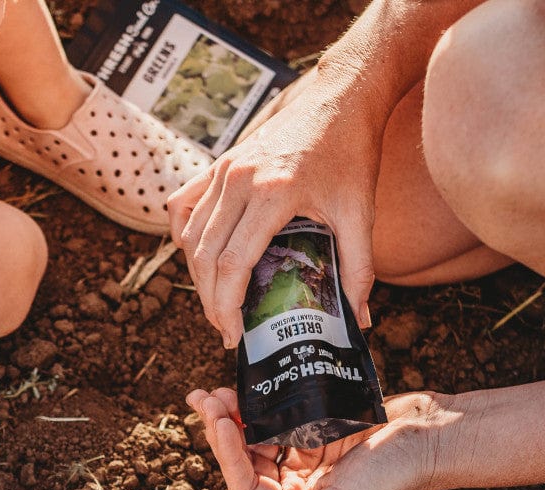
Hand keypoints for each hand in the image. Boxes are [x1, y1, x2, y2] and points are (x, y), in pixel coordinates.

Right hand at [168, 66, 387, 347]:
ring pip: (190, 235)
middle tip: (225, 329)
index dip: (227, 305)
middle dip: (211, 300)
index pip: (233, 262)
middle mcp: (239, 180)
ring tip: (216, 302)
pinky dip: (184, 236)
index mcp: (274, 193)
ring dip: (196, 274)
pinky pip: (184, 206)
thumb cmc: (351, 154)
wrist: (340, 98)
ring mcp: (224, 169)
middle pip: (205, 255)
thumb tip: (358, 320)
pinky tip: (198, 258)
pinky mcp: (219, 163)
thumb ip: (358, 268)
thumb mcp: (360, 213)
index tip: (234, 335)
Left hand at [185, 387, 450, 489]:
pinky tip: (243, 386)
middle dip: (221, 430)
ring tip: (214, 391)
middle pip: (246, 460)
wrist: (432, 434)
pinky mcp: (318, 427)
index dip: (227, 456)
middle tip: (204, 399)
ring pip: (256, 437)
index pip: (247, 488)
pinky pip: (278, 416)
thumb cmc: (391, 476)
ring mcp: (308, 455)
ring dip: (233, 415)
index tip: (220, 421)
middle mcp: (299, 486)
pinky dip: (259, 404)